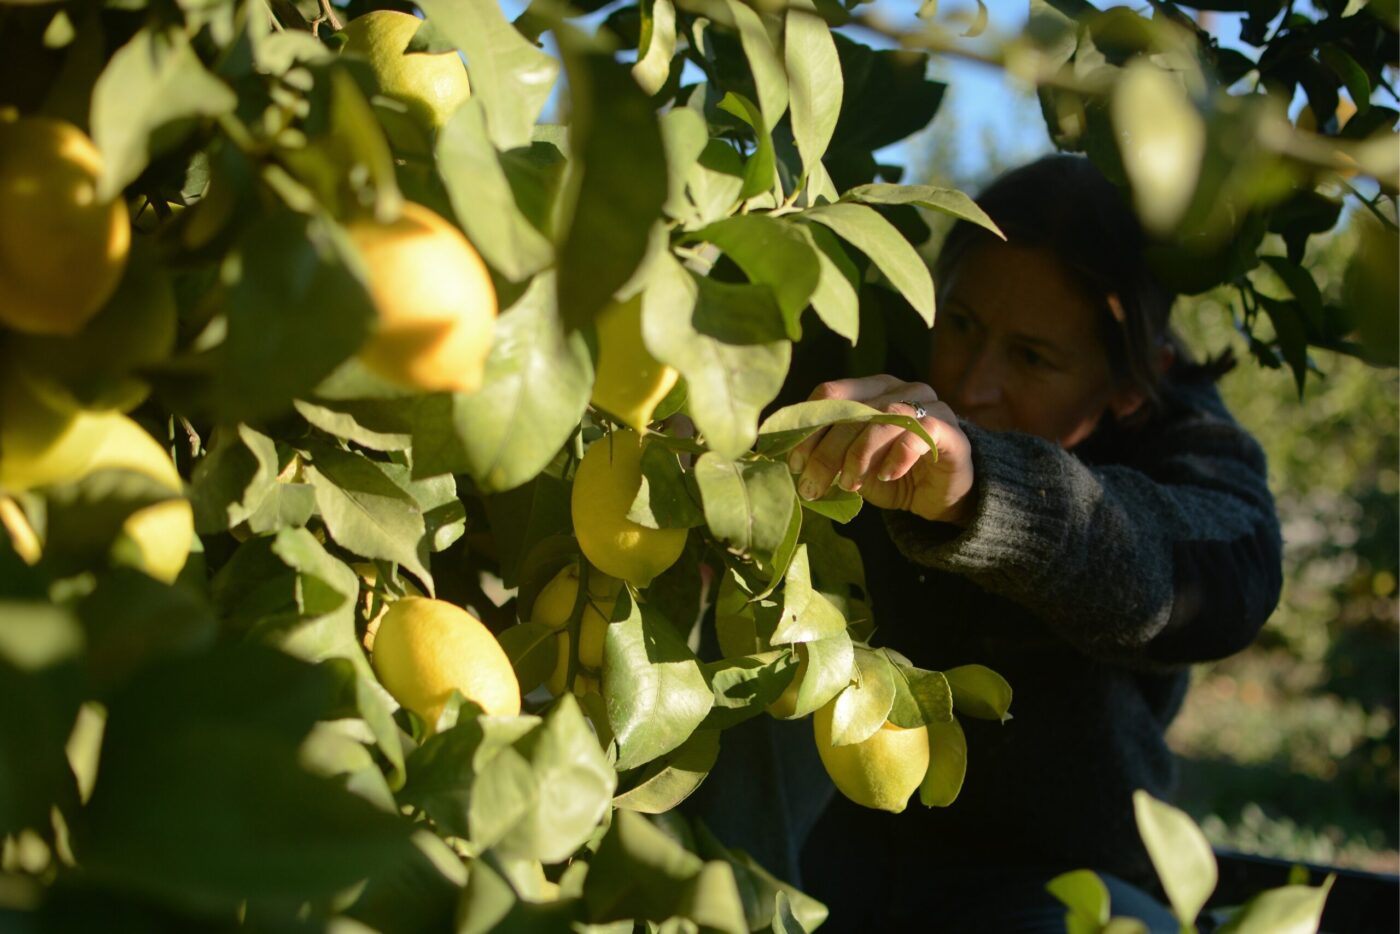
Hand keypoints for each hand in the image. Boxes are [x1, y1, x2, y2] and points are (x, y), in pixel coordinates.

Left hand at [787, 376, 974, 524]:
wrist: (941, 496)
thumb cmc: (891, 475)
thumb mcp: (852, 467)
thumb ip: (828, 457)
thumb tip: (791, 463)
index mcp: (871, 389)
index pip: (831, 394)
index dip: (808, 428)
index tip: (795, 463)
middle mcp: (899, 390)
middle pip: (854, 409)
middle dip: (827, 451)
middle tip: (812, 484)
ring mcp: (929, 406)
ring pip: (884, 419)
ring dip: (859, 455)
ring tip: (849, 484)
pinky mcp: (950, 431)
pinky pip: (918, 435)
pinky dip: (896, 457)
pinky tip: (886, 476)